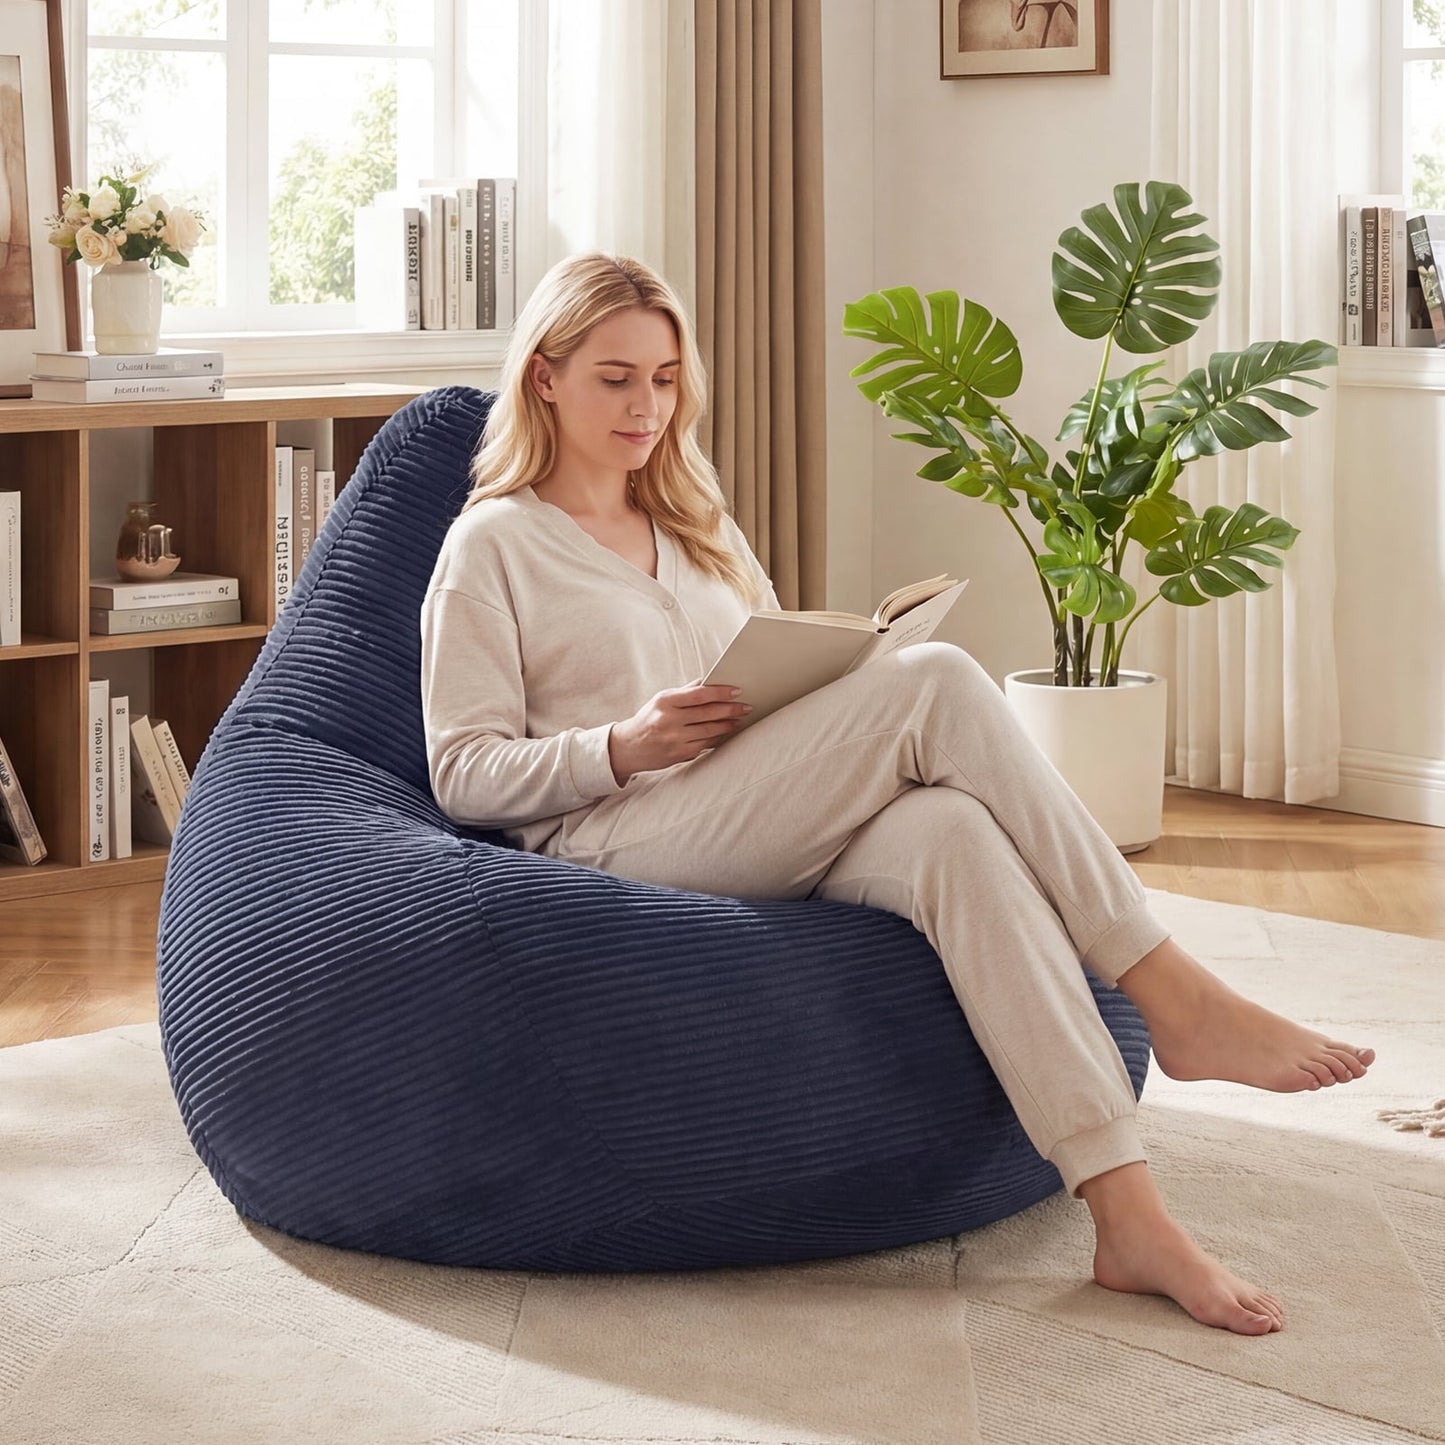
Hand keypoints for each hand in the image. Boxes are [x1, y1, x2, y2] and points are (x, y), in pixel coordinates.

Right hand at [609, 683, 752, 784]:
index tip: (736, 691)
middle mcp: (669, 720)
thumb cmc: (648, 719)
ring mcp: (675, 739)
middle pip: (708, 713)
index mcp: (665, 701)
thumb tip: (710, 681)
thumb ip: (686, 692)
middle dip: (731, 709)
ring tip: (739, 719)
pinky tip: (726, 733)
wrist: (628, 747)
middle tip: (746, 706)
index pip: (699, 694)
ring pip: (710, 731)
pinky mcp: (679, 754)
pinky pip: (705, 745)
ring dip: (728, 724)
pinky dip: (718, 738)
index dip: (721, 692)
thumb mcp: (662, 700)